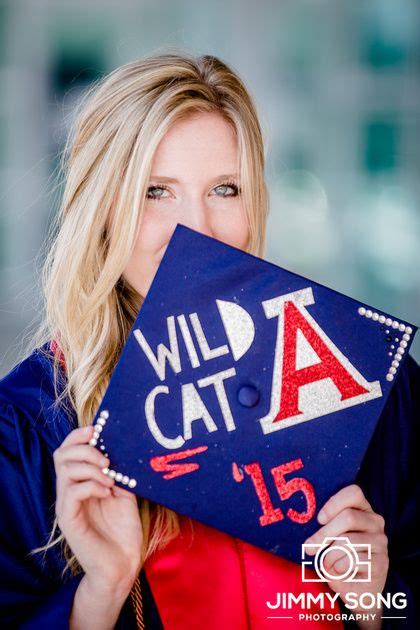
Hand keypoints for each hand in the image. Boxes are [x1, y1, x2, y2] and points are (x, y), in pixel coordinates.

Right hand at [54, 425, 142, 590]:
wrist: (122, 564)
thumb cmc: (124, 529)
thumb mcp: (125, 491)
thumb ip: (118, 472)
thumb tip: (121, 447)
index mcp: (81, 481)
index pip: (68, 449)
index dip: (79, 435)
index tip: (97, 430)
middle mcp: (69, 490)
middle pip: (61, 454)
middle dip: (85, 448)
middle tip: (106, 460)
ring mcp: (67, 504)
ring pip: (65, 469)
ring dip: (90, 467)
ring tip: (110, 479)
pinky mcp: (68, 519)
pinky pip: (72, 491)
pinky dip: (91, 485)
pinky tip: (107, 492)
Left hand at [304, 484, 388, 626]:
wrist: (357, 588)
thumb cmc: (339, 556)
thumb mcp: (330, 537)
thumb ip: (324, 527)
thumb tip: (307, 530)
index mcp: (362, 509)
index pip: (354, 492)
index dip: (334, 503)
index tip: (319, 519)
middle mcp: (375, 522)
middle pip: (348, 517)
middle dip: (324, 534)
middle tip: (309, 548)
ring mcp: (380, 542)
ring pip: (347, 541)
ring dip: (330, 556)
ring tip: (327, 564)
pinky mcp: (381, 562)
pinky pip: (353, 561)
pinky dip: (339, 568)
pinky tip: (339, 572)